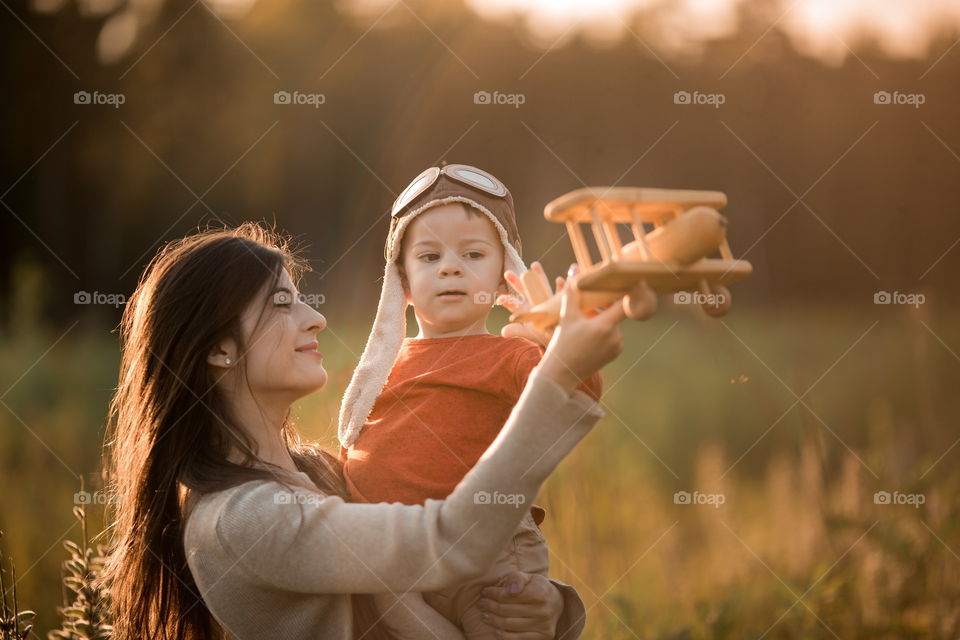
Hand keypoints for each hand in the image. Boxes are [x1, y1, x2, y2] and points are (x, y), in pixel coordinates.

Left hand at [477, 571, 563, 638]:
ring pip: (510, 625)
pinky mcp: (543, 636)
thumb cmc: (537, 588)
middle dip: (490, 606)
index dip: (493, 594)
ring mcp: (543, 624)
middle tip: (481, 604)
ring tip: (484, 616)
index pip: (508, 595)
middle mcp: (542, 610)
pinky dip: (504, 635)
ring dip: (493, 621)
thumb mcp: (529, 577)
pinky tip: (496, 630)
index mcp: (538, 592)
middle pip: (507, 610)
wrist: (558, 603)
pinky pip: (519, 638)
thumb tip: (509, 590)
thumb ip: (517, 578)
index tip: (484, 592)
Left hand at [498, 262, 562, 347]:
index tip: (500, 299)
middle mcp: (534, 302)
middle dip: (516, 282)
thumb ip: (517, 330)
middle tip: (507, 273)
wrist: (558, 334)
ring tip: (534, 265)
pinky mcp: (559, 300)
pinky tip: (559, 279)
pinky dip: (561, 285)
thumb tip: (503, 332)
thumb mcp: (529, 333)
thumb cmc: (541, 334)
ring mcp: (547, 299)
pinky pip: (560, 292)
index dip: (507, 301)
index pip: (514, 304)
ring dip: (539, 275)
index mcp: (525, 310)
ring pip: (541, 285)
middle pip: (523, 291)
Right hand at [537, 265, 624, 393]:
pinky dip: (605, 333)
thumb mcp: (566, 317)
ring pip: (614, 325)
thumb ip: (572, 292)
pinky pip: (614, 336)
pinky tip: (590, 337)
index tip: (638, 282)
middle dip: (606, 308)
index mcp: (605, 325)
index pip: (625, 304)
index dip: (632, 292)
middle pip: (616, 313)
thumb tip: (573, 269)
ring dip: (605, 321)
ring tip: (586, 326)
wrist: (561, 374)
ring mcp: (617, 346)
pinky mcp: (615, 353)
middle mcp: (615, 336)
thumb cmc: (562, 344)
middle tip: (593, 306)